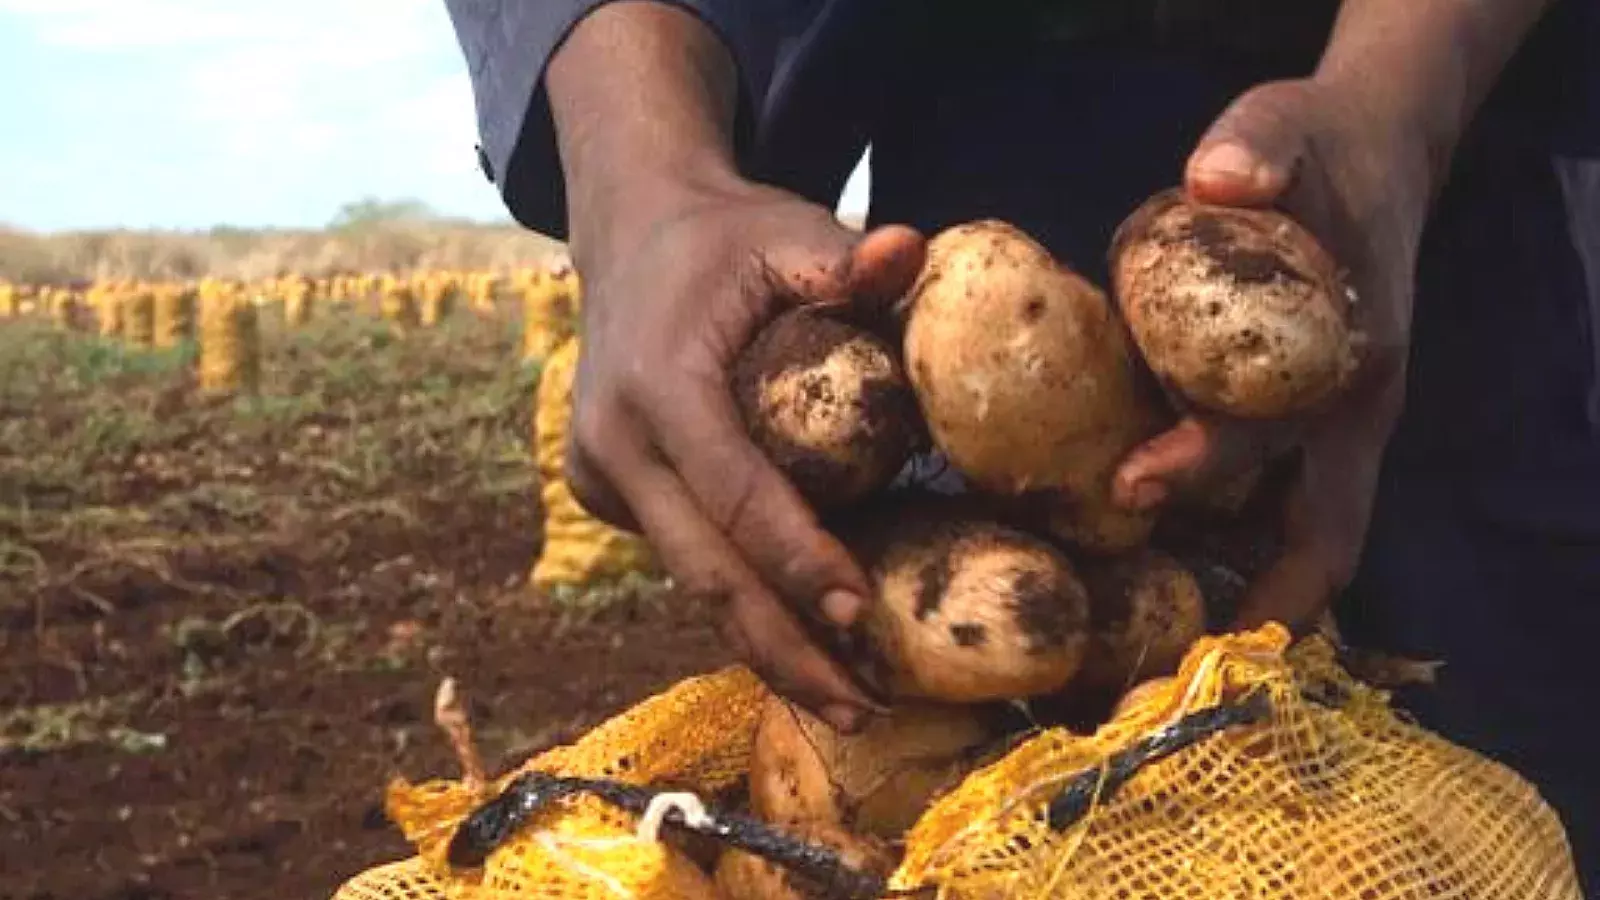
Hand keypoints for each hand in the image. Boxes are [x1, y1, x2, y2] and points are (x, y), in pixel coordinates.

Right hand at [566, 175, 923, 730]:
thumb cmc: (721, 237)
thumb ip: (845, 256)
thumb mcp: (783, 231)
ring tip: (841, 702)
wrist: (627, 232)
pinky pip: (682, 557)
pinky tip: (796, 645)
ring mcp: (601, 477)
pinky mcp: (607, 492)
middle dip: (784, 646)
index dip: (796, 557)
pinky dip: (738, 601)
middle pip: (706, 571)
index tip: (858, 613)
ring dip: (764, 643)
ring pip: (691, 579)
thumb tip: (915, 249)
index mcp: (655, 385)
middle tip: (862, 709)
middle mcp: (614, 444)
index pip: (734, 492)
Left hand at [1111, 78, 1433, 632]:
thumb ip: (1257, 145)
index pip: (1281, 437)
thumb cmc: (1321, 151)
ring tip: (1142, 641)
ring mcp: (1319, 428)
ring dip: (1229, 582)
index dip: (1209, 469)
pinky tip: (1144, 561)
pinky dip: (1218, 535)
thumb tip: (1218, 179)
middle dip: (1225, 579)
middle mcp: (1340, 414)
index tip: (1134, 489)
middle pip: (1292, 522)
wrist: (1371, 154)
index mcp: (1345, 360)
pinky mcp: (1286, 421)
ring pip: (1283, 529)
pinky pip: (1259, 496)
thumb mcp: (1288, 126)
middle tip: (1134, 624)